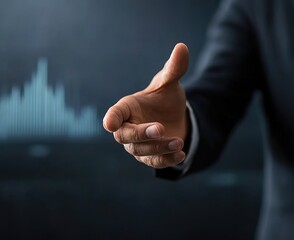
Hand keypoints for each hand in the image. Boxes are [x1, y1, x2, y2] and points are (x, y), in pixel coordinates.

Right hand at [103, 43, 189, 168]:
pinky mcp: (149, 157)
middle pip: (126, 136)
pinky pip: (155, 162)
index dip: (112, 118)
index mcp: (127, 108)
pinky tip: (181, 154)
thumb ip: (174, 68)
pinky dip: (167, 160)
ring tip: (179, 142)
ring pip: (142, 151)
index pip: (115, 114)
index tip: (110, 123)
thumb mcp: (170, 83)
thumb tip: (182, 47)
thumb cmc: (165, 98)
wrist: (175, 118)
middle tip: (160, 129)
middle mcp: (128, 127)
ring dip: (160, 148)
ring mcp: (137, 145)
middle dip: (142, 134)